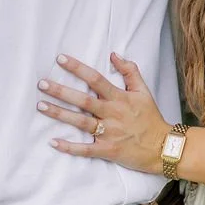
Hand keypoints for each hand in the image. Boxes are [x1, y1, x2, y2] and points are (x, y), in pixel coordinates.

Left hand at [38, 53, 167, 173]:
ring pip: (80, 122)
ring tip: (41, 106)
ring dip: (60, 114)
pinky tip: (53, 142)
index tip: (60, 59)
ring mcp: (109, 133)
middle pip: (83, 100)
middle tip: (42, 84)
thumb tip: (114, 54)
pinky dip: (70, 147)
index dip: (78, 68)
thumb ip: (130, 71)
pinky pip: (86, 149)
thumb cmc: (151, 117)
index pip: (96, 79)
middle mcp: (112, 114)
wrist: (164, 147)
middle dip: (61, 92)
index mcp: (120, 98)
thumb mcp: (144, 91)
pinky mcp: (108, 150)